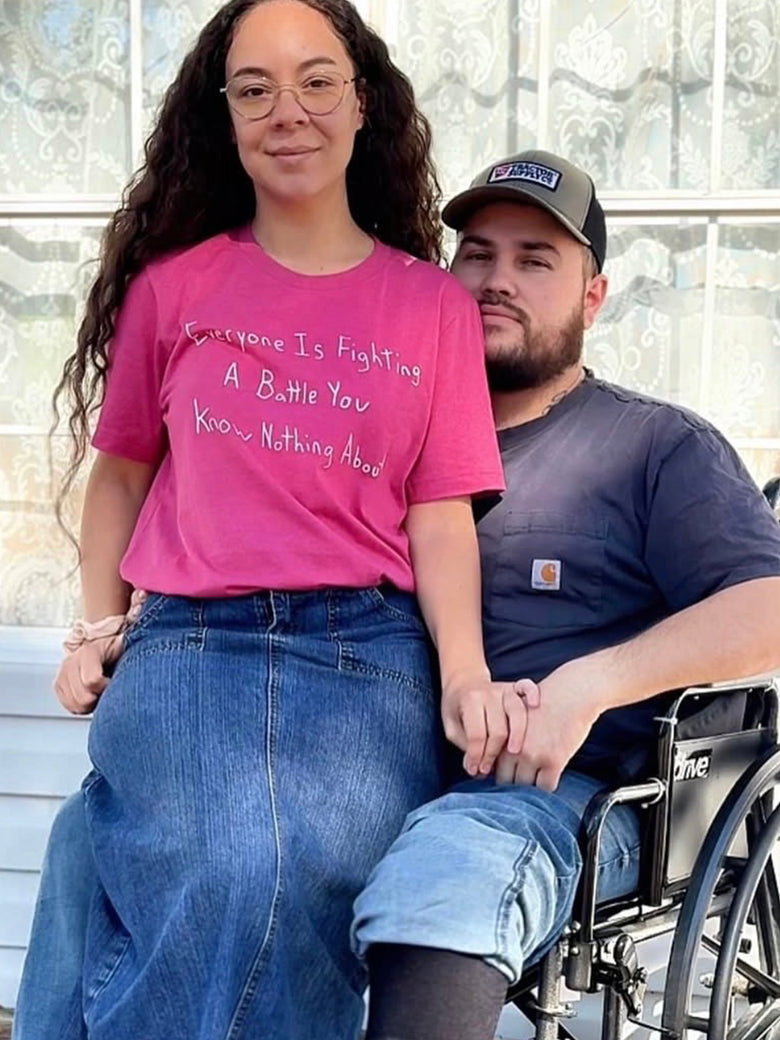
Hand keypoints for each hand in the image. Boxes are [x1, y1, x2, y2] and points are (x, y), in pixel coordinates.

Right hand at [53, 635, 123, 714]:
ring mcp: (63, 673)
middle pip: (83, 697)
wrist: (104, 650)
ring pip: (75, 704)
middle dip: (99, 698)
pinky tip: (91, 696)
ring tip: (100, 692)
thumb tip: (138, 648)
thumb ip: (131, 650)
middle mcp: (72, 661)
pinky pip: (69, 706)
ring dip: (91, 704)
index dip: (106, 687)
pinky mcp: (59, 685)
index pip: (92, 680)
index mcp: (89, 651)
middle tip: (108, 690)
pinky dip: (82, 707)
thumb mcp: (125, 648)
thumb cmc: (117, 651)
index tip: (114, 682)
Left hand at [441, 673, 539, 776]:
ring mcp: (503, 689)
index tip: (475, 770)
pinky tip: (535, 705)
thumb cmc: (457, 709)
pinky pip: (527, 687)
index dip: (477, 756)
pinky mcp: (515, 687)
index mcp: (470, 701)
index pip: (477, 734)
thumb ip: (465, 746)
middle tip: (488, 769)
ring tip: (513, 753)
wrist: (463, 682)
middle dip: (493, 753)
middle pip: (498, 729)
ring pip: (517, 712)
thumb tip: (476, 770)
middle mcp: (488, 693)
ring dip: (517, 735)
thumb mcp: (452, 728)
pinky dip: (532, 694)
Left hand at [503, 656, 604, 791]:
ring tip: (537, 778)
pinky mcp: (553, 761)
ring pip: (525, 788)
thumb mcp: (517, 718)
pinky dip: (547, 786)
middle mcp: (513, 748)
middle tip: (523, 780)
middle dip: (513, 783)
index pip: (492, 768)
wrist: (571, 694)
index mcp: (502, 736)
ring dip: (531, 787)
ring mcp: (533, 756)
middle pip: (506, 782)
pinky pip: (546, 787)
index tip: (507, 776)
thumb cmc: (545, 704)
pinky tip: (550, 776)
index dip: (499, 774)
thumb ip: (507, 739)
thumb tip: (498, 765)